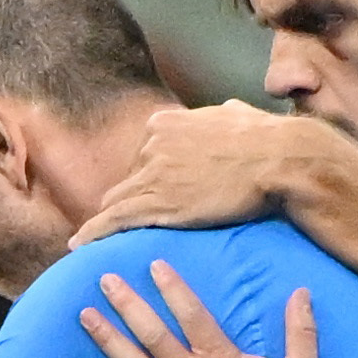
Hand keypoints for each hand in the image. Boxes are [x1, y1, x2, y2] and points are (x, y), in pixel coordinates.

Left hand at [70, 102, 344, 246]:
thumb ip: (223, 115)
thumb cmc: (267, 139)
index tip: (150, 192)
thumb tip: (228, 111)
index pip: (143, 155)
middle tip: (129, 220)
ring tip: (95, 240)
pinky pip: (114, 221)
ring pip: (117, 200)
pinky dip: (94, 233)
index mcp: (166, 123)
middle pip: (128, 178)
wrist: (279, 160)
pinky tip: (79, 246)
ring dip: (109, 219)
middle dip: (129, 197)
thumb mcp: (237, 115)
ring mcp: (152, 175)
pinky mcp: (157, 205)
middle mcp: (152, 145)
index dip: (147, 176)